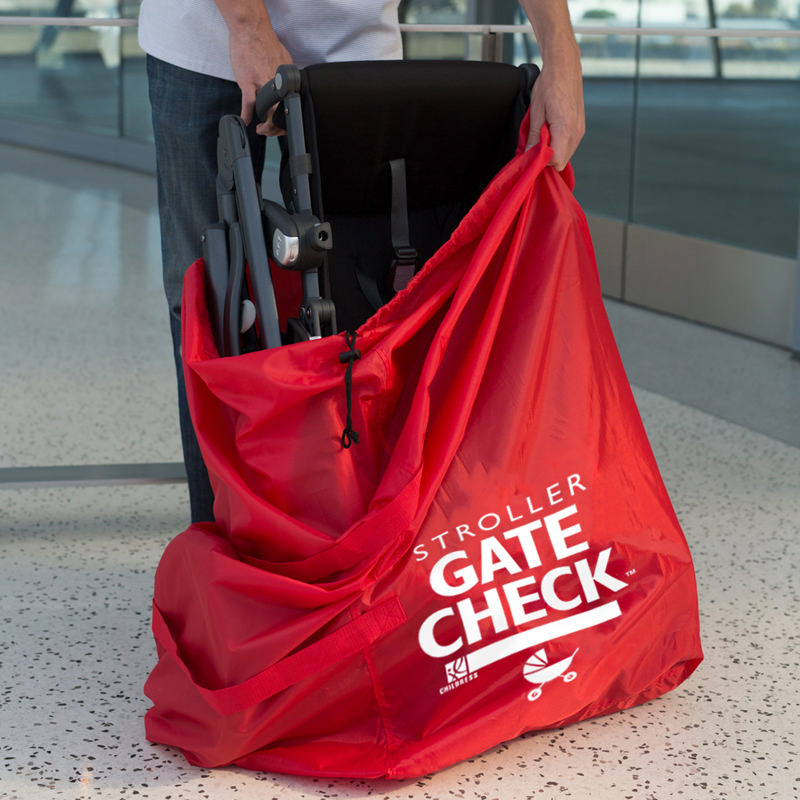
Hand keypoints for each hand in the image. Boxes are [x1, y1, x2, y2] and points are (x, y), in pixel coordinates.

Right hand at [217, 2, 290, 131]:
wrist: (250, 29)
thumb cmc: (263, 43)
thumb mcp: (282, 61)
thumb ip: (283, 76)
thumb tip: (285, 86)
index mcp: (286, 80)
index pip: (291, 106)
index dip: (287, 120)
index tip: (282, 125)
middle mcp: (277, 83)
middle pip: (282, 113)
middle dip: (277, 128)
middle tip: (270, 131)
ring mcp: (263, 83)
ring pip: (269, 112)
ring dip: (265, 126)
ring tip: (261, 129)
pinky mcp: (249, 82)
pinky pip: (249, 104)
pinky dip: (246, 115)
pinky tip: (245, 120)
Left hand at [527, 47, 584, 170]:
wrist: (564, 67)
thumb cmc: (550, 84)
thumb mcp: (536, 111)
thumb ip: (533, 136)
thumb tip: (529, 153)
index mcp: (565, 128)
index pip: (555, 161)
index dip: (542, 161)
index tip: (532, 153)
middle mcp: (576, 131)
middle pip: (561, 162)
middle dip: (547, 158)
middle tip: (536, 145)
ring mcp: (580, 130)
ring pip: (566, 155)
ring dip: (553, 151)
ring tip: (543, 135)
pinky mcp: (580, 127)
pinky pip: (569, 145)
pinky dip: (559, 144)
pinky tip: (551, 132)